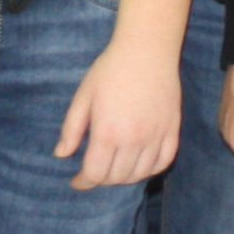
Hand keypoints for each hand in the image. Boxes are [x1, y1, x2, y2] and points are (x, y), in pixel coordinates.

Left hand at [57, 32, 182, 190]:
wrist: (146, 50)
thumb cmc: (110, 70)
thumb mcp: (83, 97)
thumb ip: (71, 129)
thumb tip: (61, 155)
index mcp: (108, 132)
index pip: (95, 174)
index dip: (84, 182)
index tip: (77, 181)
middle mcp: (134, 140)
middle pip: (117, 178)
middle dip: (102, 180)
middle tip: (94, 171)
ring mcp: (156, 136)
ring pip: (140, 174)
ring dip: (124, 177)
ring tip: (113, 169)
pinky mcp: (172, 130)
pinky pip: (163, 163)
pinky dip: (149, 170)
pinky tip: (138, 165)